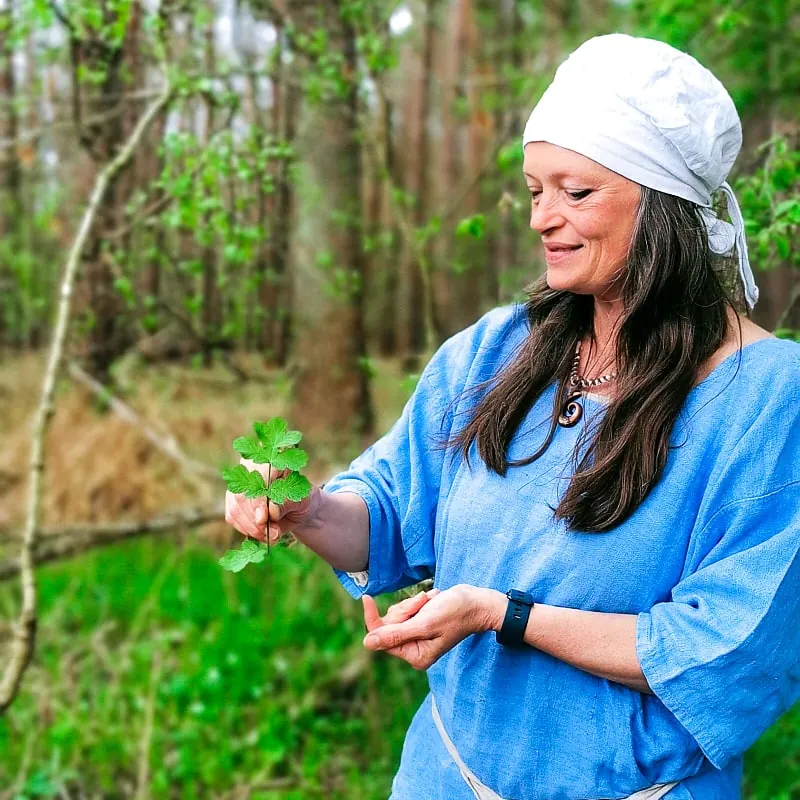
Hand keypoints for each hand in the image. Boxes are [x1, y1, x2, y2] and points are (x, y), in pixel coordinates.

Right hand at [224, 457, 320, 543]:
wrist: (298, 507)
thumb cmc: (302, 499)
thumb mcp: (303, 500)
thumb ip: (287, 503)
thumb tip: (270, 511)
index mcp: (272, 459)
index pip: (259, 474)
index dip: (258, 499)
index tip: (263, 519)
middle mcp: (251, 467)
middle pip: (243, 494)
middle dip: (256, 520)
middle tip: (274, 534)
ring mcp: (239, 483)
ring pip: (236, 507)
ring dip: (252, 528)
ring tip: (272, 536)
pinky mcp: (233, 499)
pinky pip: (233, 516)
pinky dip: (247, 529)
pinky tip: (262, 534)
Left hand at [361, 584, 497, 669]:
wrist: (476, 602)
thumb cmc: (456, 613)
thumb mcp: (425, 624)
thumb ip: (396, 634)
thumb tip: (367, 643)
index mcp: (415, 656)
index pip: (382, 638)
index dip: (372, 618)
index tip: (366, 598)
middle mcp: (414, 648)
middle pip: (389, 624)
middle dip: (405, 609)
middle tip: (422, 603)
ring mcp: (416, 635)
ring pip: (397, 614)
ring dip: (413, 603)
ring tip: (431, 601)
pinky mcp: (419, 622)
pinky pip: (406, 608)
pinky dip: (417, 601)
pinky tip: (432, 599)